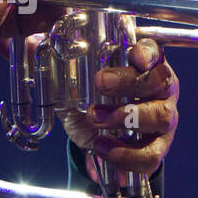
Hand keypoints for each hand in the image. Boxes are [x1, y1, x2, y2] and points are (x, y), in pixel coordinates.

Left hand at [58, 37, 179, 182]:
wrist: (99, 132)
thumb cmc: (94, 96)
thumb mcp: (76, 77)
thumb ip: (61, 59)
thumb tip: (34, 42)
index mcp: (144, 63)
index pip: (155, 51)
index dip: (147, 52)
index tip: (133, 55)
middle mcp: (160, 88)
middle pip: (159, 81)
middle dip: (128, 82)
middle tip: (100, 82)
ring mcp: (163, 117)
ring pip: (161, 117)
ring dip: (126, 117)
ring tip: (95, 118)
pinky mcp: (158, 146)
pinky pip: (151, 155)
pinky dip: (126, 154)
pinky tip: (102, 146)